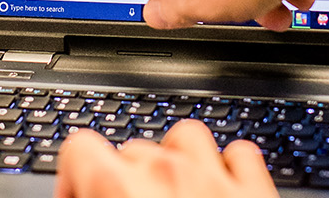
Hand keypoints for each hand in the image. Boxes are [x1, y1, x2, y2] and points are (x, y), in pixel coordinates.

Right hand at [54, 119, 278, 197]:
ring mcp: (215, 176)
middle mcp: (168, 172)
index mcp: (122, 186)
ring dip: (175, 160)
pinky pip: (240, 154)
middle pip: (133, 149)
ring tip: (172, 191)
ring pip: (185, 137)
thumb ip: (89, 195)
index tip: (78, 196)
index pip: (79, 149)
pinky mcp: (255, 190)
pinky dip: (230, 164)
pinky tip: (221, 184)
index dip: (72, 175)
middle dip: (125, 177)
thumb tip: (76, 192)